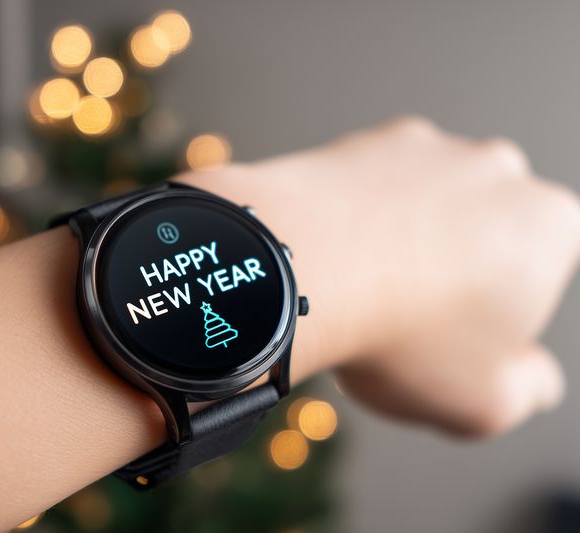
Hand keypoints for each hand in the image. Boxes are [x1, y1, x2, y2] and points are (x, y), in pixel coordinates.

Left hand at [185, 117, 579, 436]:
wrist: (296, 272)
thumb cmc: (395, 336)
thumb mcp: (485, 401)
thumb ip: (528, 388)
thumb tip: (531, 375)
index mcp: (548, 225)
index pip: (549, 266)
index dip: (510, 307)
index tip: (467, 334)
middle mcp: (497, 169)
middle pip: (488, 231)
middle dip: (462, 269)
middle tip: (412, 317)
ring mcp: (428, 148)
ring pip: (431, 204)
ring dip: (410, 238)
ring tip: (367, 288)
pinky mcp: (365, 141)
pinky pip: (374, 186)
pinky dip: (361, 214)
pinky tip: (337, 255)